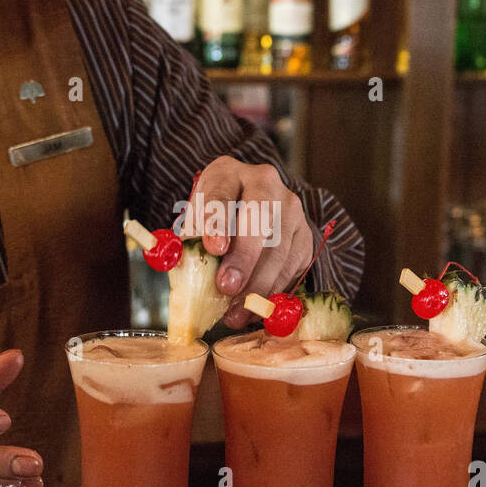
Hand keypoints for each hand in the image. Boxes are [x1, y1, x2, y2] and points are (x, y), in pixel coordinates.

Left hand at [180, 156, 314, 328]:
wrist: (247, 212)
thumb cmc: (213, 221)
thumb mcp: (195, 222)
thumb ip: (190, 241)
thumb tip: (181, 269)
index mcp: (227, 173)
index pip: (221, 191)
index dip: (217, 220)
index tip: (213, 248)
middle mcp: (265, 183)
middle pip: (259, 217)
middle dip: (244, 257)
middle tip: (227, 287)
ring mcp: (290, 209)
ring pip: (280, 248)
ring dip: (257, 285)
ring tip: (235, 312)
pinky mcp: (304, 236)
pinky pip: (292, 267)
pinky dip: (272, 292)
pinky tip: (254, 310)